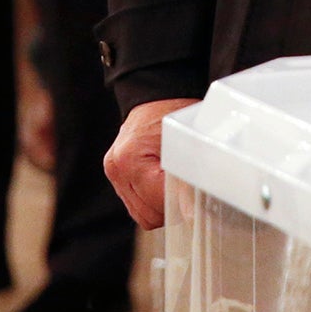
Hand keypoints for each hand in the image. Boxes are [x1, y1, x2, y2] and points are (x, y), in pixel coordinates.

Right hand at [104, 97, 197, 228]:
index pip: (157, 204)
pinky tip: (164, 183)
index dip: (180, 203)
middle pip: (147, 215)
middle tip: (187, 188)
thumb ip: (187, 180)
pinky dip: (153, 200)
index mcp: (128, 160)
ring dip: (161, 206)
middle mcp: (116, 169)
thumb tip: (192, 215)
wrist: (156, 96)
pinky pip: (137, 204)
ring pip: (142, 214)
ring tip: (175, 183)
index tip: (197, 196)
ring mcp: (114, 173)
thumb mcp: (185, 143)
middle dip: (170, 207)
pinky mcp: (117, 176)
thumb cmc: (170, 113)